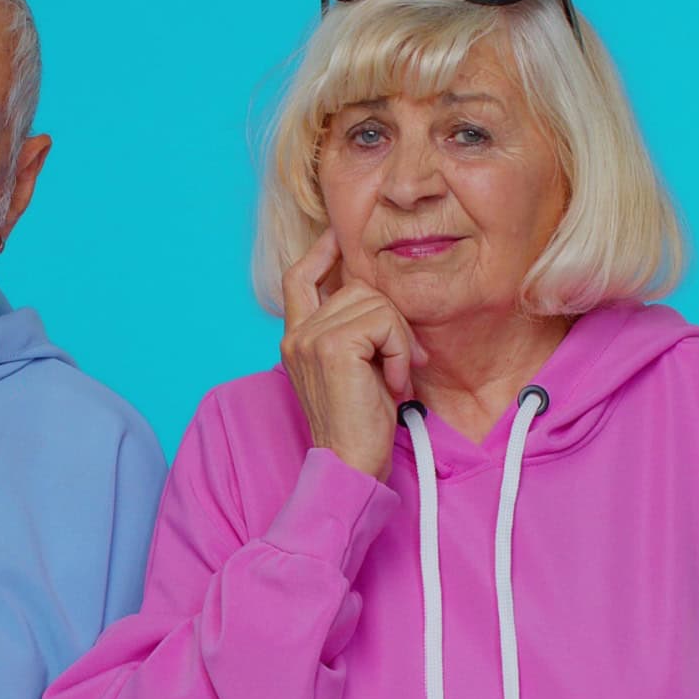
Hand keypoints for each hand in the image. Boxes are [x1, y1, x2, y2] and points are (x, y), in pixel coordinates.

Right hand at [279, 229, 421, 480]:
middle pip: (357, 286)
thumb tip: (379, 296)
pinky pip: (385, 321)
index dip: (321, 250)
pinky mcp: (332, 345)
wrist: (350, 464)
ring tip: (396, 377)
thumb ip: (355, 332)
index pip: (299, 276)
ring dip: (400, 340)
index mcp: (296, 337)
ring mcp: (310, 337)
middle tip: (403, 361)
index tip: (339, 234)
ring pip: (376, 301)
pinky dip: (401, 351)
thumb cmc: (360, 424)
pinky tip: (396, 382)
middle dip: (391, 320)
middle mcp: (296, 332)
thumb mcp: (355, 368)